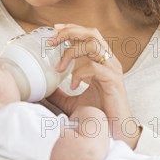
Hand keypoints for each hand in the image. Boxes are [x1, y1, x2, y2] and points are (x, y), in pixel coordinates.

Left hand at [46, 23, 140, 147]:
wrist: (116, 132)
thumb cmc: (100, 115)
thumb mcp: (74, 102)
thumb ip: (60, 93)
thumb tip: (44, 88)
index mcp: (102, 62)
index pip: (89, 35)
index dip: (72, 28)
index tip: (54, 30)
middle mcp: (109, 61)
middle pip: (92, 33)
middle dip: (70, 32)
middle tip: (52, 40)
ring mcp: (113, 70)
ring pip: (94, 45)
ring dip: (72, 52)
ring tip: (58, 67)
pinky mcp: (113, 81)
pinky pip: (94, 67)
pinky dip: (79, 73)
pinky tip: (72, 85)